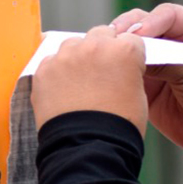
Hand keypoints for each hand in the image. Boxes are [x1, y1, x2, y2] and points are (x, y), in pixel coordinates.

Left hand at [31, 25, 148, 136]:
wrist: (87, 149)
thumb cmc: (118, 127)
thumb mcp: (138, 94)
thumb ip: (129, 71)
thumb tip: (120, 68)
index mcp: (124, 50)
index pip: (130, 39)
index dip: (129, 55)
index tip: (125, 68)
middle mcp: (95, 46)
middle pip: (101, 34)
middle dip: (104, 48)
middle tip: (102, 72)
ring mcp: (66, 56)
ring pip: (74, 43)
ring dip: (79, 56)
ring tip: (80, 82)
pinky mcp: (44, 69)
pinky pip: (52, 61)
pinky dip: (58, 71)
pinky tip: (64, 90)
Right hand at [111, 3, 182, 163]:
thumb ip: (168, 60)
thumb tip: (134, 52)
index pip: (167, 15)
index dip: (152, 21)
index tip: (140, 33)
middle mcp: (172, 42)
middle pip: (143, 26)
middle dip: (128, 31)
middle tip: (116, 40)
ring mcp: (156, 62)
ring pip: (130, 47)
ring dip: (118, 49)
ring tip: (105, 54)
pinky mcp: (144, 84)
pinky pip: (125, 72)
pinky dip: (115, 70)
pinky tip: (105, 72)